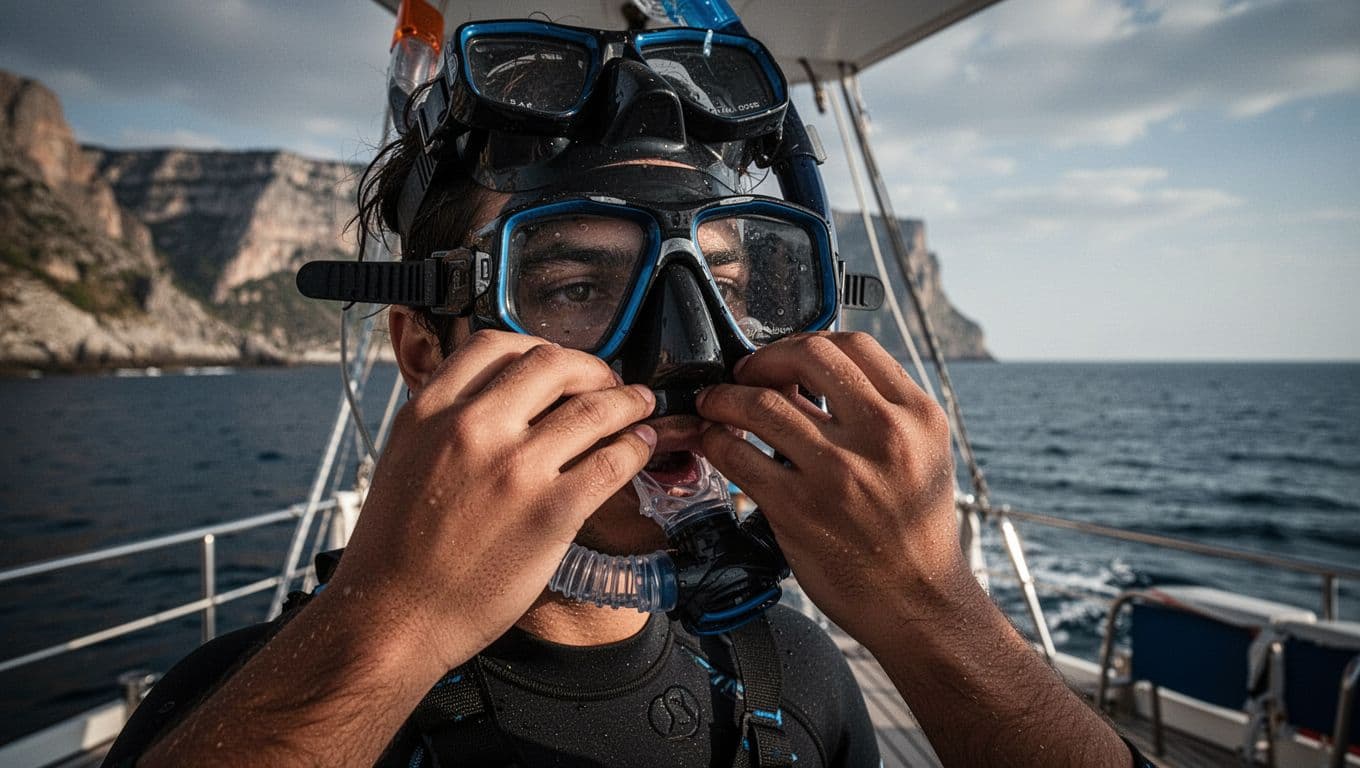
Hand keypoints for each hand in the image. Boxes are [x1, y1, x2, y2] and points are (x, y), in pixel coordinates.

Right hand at [328, 330, 656, 676]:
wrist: (390, 618)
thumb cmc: (394, 550)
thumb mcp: (405, 458)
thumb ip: (446, 423)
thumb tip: (498, 402)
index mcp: (430, 410)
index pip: (496, 345)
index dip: (539, 348)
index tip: (559, 364)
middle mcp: (473, 428)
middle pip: (554, 365)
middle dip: (591, 368)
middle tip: (607, 383)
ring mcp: (516, 468)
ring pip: (593, 409)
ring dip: (627, 401)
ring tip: (641, 405)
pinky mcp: (552, 511)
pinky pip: (611, 462)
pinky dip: (634, 447)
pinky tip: (639, 448)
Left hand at [696, 332, 962, 649]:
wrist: (920, 603)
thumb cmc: (917, 531)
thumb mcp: (924, 456)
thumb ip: (882, 412)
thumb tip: (815, 377)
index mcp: (917, 417)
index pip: (853, 346)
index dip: (805, 343)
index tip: (782, 357)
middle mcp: (882, 437)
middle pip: (807, 358)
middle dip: (763, 359)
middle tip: (744, 374)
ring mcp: (838, 472)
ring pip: (762, 404)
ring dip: (725, 398)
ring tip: (714, 404)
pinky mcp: (799, 509)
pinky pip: (739, 456)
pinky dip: (716, 441)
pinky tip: (714, 443)